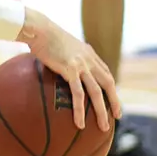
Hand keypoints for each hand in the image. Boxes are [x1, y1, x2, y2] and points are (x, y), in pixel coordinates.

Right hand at [18, 9, 120, 130]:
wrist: (39, 28)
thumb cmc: (43, 35)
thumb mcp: (60, 44)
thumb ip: (65, 55)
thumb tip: (57, 65)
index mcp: (88, 53)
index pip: (105, 73)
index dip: (110, 87)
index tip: (113, 99)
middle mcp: (89, 59)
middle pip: (108, 83)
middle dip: (115, 101)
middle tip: (117, 116)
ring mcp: (81, 65)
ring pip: (97, 92)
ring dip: (102, 111)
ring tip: (103, 127)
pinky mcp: (70, 70)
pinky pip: (78, 94)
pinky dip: (80, 110)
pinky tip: (79, 123)